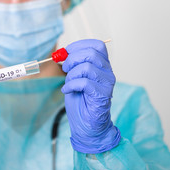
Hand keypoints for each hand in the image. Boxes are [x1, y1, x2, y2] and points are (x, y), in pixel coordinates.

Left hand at [61, 39, 120, 153]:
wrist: (87, 124)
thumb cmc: (81, 101)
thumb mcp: (74, 77)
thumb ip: (72, 65)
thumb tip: (61, 53)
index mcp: (102, 65)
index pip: (97, 45)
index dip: (80, 45)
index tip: (66, 52)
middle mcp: (107, 72)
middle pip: (91, 54)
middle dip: (72, 59)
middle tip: (64, 68)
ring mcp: (107, 83)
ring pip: (87, 67)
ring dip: (71, 74)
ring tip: (68, 83)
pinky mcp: (102, 95)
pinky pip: (84, 82)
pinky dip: (71, 85)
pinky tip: (67, 91)